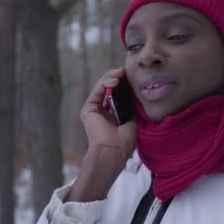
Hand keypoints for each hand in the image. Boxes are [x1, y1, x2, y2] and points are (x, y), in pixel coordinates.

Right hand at [68, 68, 136, 201]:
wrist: (114, 151)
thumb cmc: (125, 141)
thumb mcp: (132, 119)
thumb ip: (131, 105)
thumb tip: (134, 91)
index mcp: (113, 114)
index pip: (118, 94)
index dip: (124, 84)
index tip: (133, 77)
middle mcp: (103, 111)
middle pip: (110, 88)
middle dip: (118, 78)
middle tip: (126, 71)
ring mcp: (94, 109)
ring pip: (103, 87)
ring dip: (112, 77)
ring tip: (121, 73)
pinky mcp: (88, 109)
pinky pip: (97, 91)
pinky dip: (105, 83)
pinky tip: (115, 79)